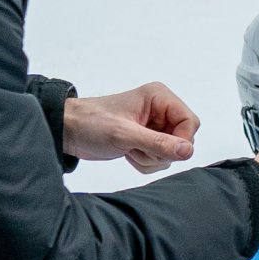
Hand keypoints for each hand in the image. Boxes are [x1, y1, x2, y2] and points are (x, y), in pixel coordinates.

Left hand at [63, 82, 198, 172]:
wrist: (68, 131)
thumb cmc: (91, 124)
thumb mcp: (124, 135)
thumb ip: (158, 143)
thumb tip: (188, 151)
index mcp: (160, 97)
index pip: (190, 122)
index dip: (181, 140)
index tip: (160, 150)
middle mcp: (161, 109)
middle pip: (183, 139)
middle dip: (160, 151)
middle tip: (136, 148)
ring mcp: (155, 126)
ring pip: (172, 152)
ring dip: (150, 158)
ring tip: (128, 149)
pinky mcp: (147, 139)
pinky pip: (160, 158)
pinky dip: (145, 162)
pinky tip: (127, 153)